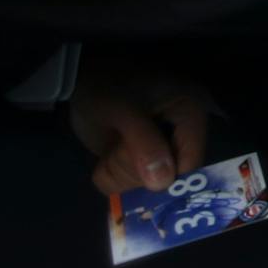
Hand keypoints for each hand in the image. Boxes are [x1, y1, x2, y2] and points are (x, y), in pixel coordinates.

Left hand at [68, 64, 209, 196]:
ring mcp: (159, 149)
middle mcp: (180, 135)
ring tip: (109, 152)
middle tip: (118, 149)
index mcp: (189, 115)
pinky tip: (105, 161)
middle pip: (169, 177)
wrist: (77, 81)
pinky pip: (129, 185)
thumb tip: (163, 182)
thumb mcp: (122, 110)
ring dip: (121, 175)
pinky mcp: (139, 159)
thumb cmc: (105, 87)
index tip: (138, 180)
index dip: (168, 177)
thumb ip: (144, 142)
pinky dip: (112, 178)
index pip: (191, 160)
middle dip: (136, 171)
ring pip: (146, 185)